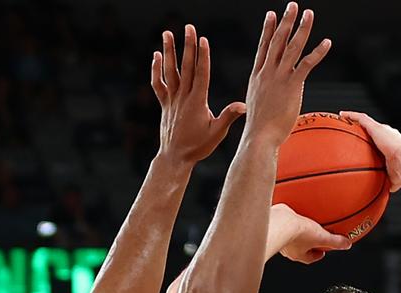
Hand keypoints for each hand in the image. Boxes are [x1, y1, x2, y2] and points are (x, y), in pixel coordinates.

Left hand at [153, 25, 245, 164]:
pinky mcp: (164, 104)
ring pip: (169, 71)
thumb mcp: (217, 133)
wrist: (175, 158)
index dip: (202, 56)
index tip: (203, 39)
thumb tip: (244, 105)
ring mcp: (172, 100)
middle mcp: (183, 97)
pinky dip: (156, 70)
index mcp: (197, 102)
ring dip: (169, 51)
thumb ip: (229, 117)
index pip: (201, 74)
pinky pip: (158, 84)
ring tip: (167, 32)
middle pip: (186, 67)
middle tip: (188, 27)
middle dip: (188, 46)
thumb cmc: (198, 147)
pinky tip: (157, 55)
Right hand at [244, 3, 330, 146]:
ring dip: (302, 28)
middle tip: (292, 5)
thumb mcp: (256, 108)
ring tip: (309, 13)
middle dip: (285, 21)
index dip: (268, 30)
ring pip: (292, 47)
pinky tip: (327, 42)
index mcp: (257, 77)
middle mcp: (267, 73)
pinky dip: (318, 52)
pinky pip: (307, 64)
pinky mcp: (292, 86)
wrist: (259, 138)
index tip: (271, 15)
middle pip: (277, 41)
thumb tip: (262, 104)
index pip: (263, 48)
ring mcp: (279, 78)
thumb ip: (262, 99)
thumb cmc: (258, 130)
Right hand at [269, 204, 350, 263]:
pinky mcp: (276, 225)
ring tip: (305, 221)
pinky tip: (295, 211)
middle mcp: (289, 248)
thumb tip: (346, 244)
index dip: (319, 253)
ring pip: (292, 235)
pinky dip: (290, 219)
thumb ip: (335, 242)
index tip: (323, 250)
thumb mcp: (322, 237)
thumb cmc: (296, 233)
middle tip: (315, 234)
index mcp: (299, 254)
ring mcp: (281, 236)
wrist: (280, 221)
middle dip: (309, 241)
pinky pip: (285, 223)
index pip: (310, 257)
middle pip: (301, 246)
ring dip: (299, 231)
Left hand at [340, 111, 400, 191]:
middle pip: (374, 129)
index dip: (375, 141)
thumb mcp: (393, 178)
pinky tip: (342, 115)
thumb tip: (384, 191)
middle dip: (365, 129)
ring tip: (344, 118)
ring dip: (355, 120)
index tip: (368, 143)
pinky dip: (352, 116)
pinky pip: (361, 118)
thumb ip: (386, 181)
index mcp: (393, 144)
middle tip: (355, 131)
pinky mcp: (376, 127)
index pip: (382, 141)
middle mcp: (388, 134)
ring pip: (366, 121)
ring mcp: (382, 129)